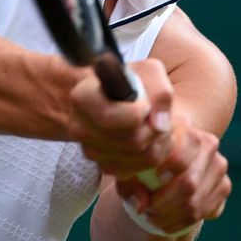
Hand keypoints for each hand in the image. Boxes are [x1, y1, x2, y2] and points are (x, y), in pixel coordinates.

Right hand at [68, 59, 173, 174]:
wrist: (113, 97)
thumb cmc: (130, 81)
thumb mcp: (148, 71)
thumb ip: (160, 91)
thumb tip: (160, 125)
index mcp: (83, 97)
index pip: (113, 117)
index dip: (140, 112)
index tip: (145, 103)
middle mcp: (80, 127)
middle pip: (134, 140)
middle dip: (156, 129)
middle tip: (156, 115)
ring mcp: (90, 150)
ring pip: (140, 157)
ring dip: (158, 143)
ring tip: (154, 125)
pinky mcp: (103, 166)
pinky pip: (137, 169)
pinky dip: (150, 156)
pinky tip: (148, 140)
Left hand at [116, 118, 231, 233]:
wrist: (168, 156)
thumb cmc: (146, 159)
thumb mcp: (132, 165)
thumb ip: (131, 183)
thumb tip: (141, 205)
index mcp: (185, 129)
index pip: (181, 156)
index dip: (165, 176)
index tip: (148, 188)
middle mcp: (209, 144)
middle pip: (189, 183)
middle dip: (164, 205)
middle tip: (147, 210)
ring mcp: (219, 165)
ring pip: (197, 202)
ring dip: (171, 218)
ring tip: (153, 218)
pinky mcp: (224, 185)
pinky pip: (207, 212)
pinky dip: (184, 223)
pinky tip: (167, 222)